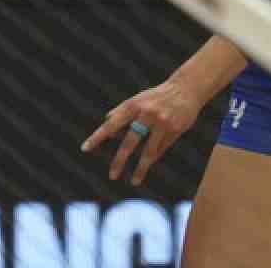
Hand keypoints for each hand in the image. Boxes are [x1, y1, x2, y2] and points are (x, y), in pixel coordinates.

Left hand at [82, 78, 208, 183]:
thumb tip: (106, 121)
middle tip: (112, 176)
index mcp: (133, 105)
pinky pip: (162, 149)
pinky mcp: (175, 129)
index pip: (111, 124)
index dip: (98, 137)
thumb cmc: (157, 95)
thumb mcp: (138, 98)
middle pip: (130, 142)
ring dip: (140, 168)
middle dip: (120, 161)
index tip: (85, 149)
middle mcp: (146, 113)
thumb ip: (121, 110)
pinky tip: (147, 167)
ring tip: (134, 182)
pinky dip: (153, 159)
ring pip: (149, 151)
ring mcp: (162, 122)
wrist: (186, 88)